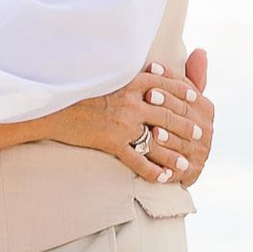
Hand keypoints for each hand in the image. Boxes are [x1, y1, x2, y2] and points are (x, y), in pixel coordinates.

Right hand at [58, 47, 214, 185]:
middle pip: (168, 115)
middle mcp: (132, 102)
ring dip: (174, 154)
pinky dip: (152, 171)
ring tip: (186, 164)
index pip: (166, 85)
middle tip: (199, 134)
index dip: (183, 92)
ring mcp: (123, 123)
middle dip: (186, 126)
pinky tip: (162, 178)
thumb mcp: (106, 77)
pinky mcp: (112, 142)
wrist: (53, 107)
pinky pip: (138, 160)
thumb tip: (146, 72)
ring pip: (158, 140)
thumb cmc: (78, 91)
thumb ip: (128, 77)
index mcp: (131, 82)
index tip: (196, 98)